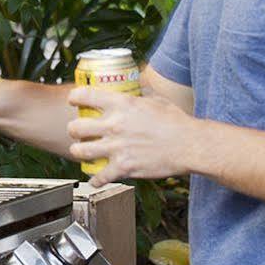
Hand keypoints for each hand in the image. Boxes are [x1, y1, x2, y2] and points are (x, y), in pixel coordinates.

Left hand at [66, 85, 198, 184]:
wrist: (191, 146)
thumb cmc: (176, 122)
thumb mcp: (155, 99)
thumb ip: (139, 93)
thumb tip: (135, 85)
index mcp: (121, 104)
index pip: (85, 96)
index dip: (74, 98)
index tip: (74, 101)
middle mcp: (114, 124)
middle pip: (76, 127)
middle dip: (73, 130)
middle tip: (78, 132)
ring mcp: (117, 147)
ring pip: (80, 151)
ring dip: (78, 151)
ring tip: (82, 151)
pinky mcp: (124, 167)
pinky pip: (99, 177)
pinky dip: (96, 179)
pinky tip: (96, 178)